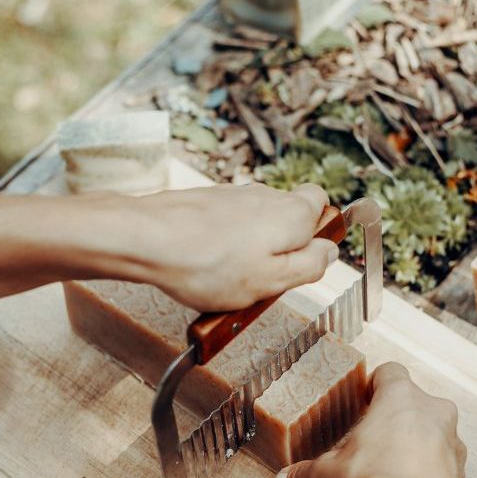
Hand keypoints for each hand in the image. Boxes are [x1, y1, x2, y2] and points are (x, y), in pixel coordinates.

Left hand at [133, 183, 337, 311]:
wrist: (147, 240)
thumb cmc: (208, 265)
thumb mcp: (272, 281)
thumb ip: (309, 266)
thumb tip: (329, 253)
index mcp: (292, 213)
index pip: (322, 204)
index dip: (317, 234)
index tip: (302, 261)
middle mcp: (266, 196)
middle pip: (288, 215)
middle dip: (281, 246)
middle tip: (263, 278)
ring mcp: (233, 196)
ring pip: (255, 222)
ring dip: (249, 249)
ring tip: (226, 280)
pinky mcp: (206, 202)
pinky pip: (226, 226)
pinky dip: (221, 245)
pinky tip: (203, 269)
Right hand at [272, 363, 466, 477]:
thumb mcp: (326, 473)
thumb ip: (306, 474)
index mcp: (400, 398)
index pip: (391, 373)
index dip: (377, 384)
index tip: (368, 396)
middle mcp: (434, 414)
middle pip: (418, 403)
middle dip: (399, 419)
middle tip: (377, 438)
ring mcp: (453, 447)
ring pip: (438, 436)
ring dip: (420, 447)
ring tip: (394, 470)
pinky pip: (446, 471)